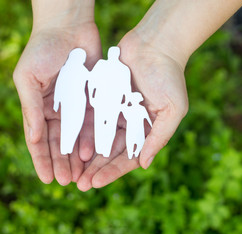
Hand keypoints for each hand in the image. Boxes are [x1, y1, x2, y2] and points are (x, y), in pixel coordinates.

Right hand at [13, 18, 100, 184]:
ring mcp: (77, 106)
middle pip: (61, 143)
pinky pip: (95, 122)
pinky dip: (95, 138)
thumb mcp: (29, 80)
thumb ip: (31, 109)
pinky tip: (97, 153)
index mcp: (39, 108)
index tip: (47, 179)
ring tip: (84, 174)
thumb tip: (33, 140)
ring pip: (79, 137)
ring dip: (80, 156)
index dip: (43, 160)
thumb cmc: (42, 50)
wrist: (69, 28)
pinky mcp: (94, 99)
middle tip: (69, 182)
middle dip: (64, 163)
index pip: (40, 141)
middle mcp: (58, 111)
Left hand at [76, 30, 188, 190]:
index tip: (96, 182)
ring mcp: (116, 110)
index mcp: (147, 129)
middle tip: (79, 184)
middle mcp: (130, 123)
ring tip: (70, 169)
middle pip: (110, 151)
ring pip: (97, 136)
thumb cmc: (169, 76)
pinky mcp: (104, 96)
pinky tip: (68, 141)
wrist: (155, 43)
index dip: (113, 171)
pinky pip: (91, 115)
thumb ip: (159, 137)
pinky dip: (81, 129)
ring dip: (85, 153)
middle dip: (96, 167)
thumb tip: (143, 164)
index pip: (128, 156)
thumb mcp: (172, 109)